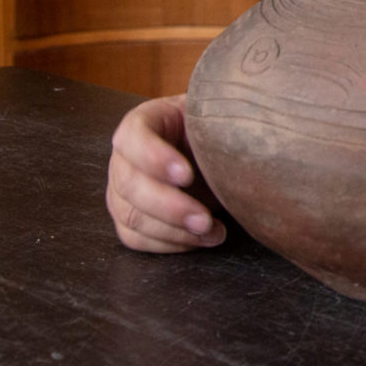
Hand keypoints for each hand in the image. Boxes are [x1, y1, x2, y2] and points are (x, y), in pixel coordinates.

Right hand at [105, 94, 226, 252]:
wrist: (211, 152)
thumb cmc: (212, 132)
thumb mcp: (215, 121)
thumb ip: (219, 129)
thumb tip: (244, 146)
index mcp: (143, 122)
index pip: (133, 136)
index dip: (155, 158)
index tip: (188, 175)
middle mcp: (124, 158)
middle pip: (130, 184)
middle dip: (170, 207)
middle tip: (204, 219)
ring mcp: (121, 191)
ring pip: (132, 216)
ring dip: (172, 231)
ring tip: (212, 232)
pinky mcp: (127, 218)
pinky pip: (136, 238)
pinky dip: (169, 244)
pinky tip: (200, 240)